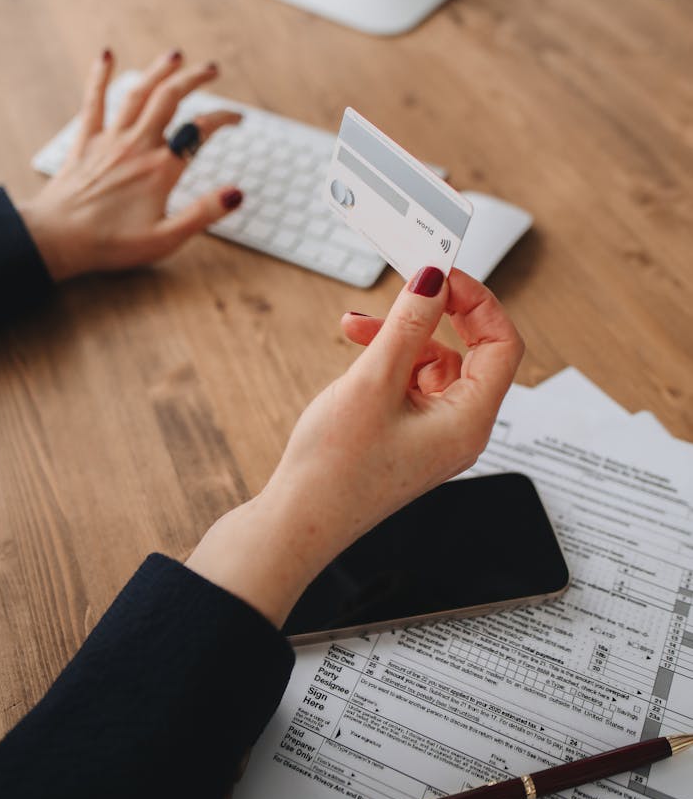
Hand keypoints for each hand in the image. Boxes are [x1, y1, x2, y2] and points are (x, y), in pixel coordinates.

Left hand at [19, 49, 243, 280]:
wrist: (57, 240)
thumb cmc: (111, 244)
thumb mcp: (166, 238)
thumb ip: (203, 213)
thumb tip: (238, 193)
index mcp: (162, 169)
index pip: (200, 131)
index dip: (223, 119)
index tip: (237, 118)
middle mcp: (138, 146)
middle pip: (171, 99)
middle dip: (194, 79)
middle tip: (212, 69)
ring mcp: (111, 140)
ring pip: (139, 93)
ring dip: (158, 70)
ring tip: (175, 56)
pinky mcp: (86, 142)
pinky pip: (94, 102)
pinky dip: (99, 76)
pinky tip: (106, 55)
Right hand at [187, 267, 523, 626]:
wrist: (296, 524)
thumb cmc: (334, 469)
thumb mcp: (373, 382)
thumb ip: (408, 325)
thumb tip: (434, 281)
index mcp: (469, 422)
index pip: (502, 346)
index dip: (478, 303)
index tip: (444, 274)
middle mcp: (460, 429)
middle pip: (471, 352)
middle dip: (436, 315)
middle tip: (409, 284)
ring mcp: (434, 434)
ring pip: (434, 363)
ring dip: (401, 335)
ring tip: (357, 326)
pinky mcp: (407, 435)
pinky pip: (411, 382)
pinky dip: (388, 358)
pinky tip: (356, 347)